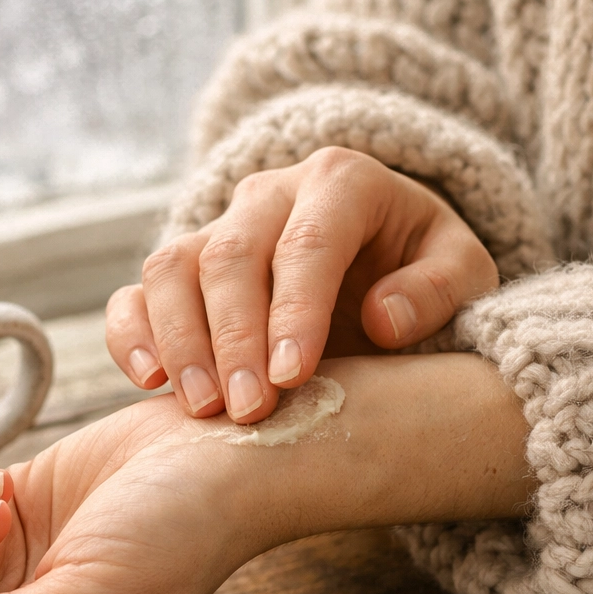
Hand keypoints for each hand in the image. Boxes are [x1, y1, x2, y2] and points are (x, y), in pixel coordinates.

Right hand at [106, 147, 497, 422]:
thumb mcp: (460, 271)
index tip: (290, 376)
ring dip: (180, 341)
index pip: (307, 242)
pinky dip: (133, 335)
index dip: (293, 309)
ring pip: (172, 269)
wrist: (376, 261)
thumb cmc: (420, 270)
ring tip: (202, 409)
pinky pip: (138, 293)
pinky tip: (149, 382)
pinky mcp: (183, 269)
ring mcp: (217, 229)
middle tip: (247, 411)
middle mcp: (268, 196)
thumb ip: (438, 288)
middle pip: (230, 256)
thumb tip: (382, 319)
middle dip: (233, 338)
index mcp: (340, 182)